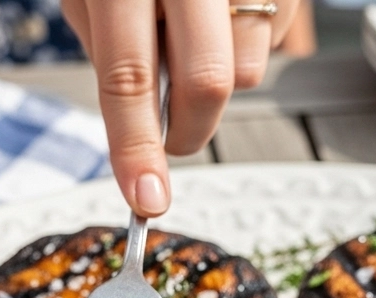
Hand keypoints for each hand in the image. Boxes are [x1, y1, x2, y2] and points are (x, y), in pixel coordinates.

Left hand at [62, 0, 300, 217]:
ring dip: (218, 75)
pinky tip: (224, 8)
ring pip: (247, 71)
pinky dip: (245, 42)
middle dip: (187, 131)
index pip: (127, 74)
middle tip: (171, 138)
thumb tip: (134, 115)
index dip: (136, 147)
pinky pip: (272, 43)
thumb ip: (104, 42)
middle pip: (207, 84)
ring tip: (193, 28)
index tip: (146, 200)